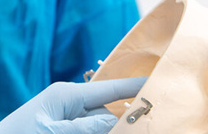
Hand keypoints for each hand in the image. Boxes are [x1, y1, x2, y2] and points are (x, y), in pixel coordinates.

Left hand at [0, 77, 146, 133]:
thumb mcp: (53, 132)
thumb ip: (84, 127)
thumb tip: (115, 120)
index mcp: (66, 93)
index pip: (109, 88)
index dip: (135, 86)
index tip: (158, 81)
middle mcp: (68, 99)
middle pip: (107, 111)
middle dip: (118, 121)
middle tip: (134, 125)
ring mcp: (65, 112)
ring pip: (98, 122)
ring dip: (104, 128)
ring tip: (86, 129)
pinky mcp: (62, 123)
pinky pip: (87, 126)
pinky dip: (93, 129)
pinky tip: (93, 130)